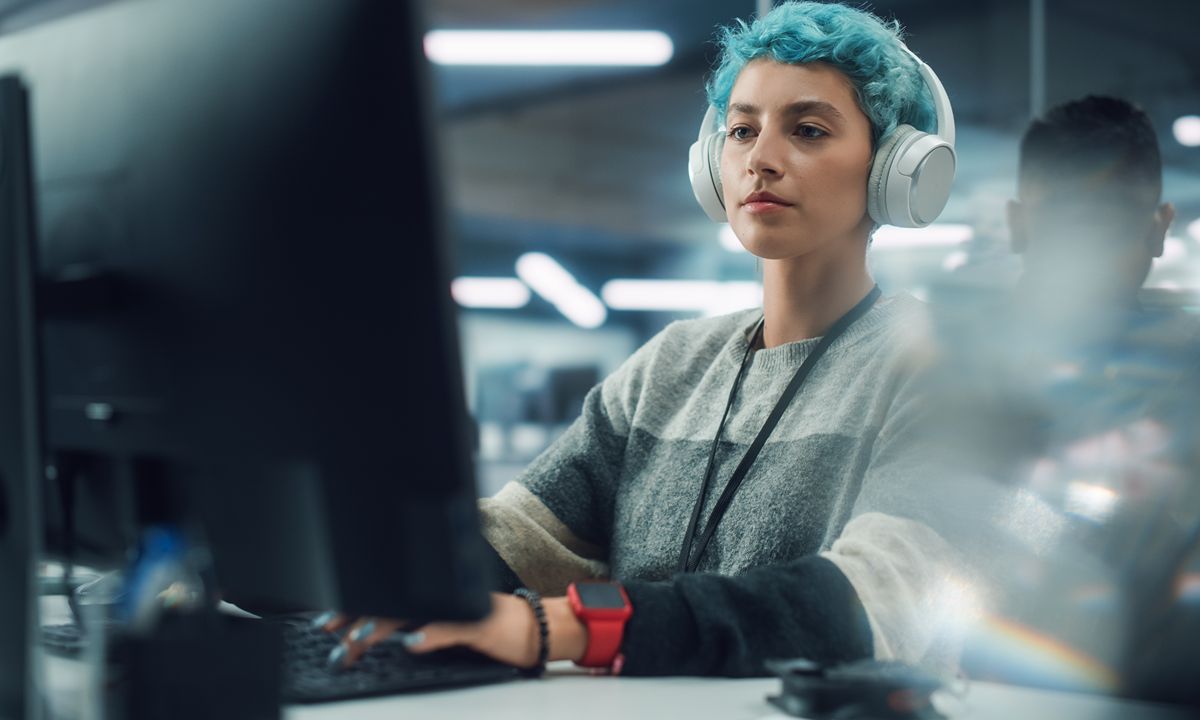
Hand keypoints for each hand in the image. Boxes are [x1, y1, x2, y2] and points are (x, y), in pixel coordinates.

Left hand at [317, 592, 587, 668]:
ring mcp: (463, 607)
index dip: (358, 606)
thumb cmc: (498, 631)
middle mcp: (447, 595)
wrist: (541, 629)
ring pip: (416, 612)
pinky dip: (430, 635)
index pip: (392, 597)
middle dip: (358, 617)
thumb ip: (425, 628)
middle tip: (331, 631)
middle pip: (395, 602)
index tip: (330, 621)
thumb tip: (390, 639)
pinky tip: (411, 644)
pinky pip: (452, 627)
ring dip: (384, 626)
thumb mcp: (455, 626)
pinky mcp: (482, 623)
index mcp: (438, 595)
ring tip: (360, 639)